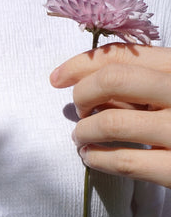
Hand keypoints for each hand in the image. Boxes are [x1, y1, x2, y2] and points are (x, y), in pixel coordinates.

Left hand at [50, 44, 170, 187]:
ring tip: (80, 138)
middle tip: (78, 111)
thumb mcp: (169, 91)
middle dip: (81, 94)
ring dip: (82, 132)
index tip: (57, 78)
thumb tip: (86, 84)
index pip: (122, 55)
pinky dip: (95, 159)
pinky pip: (123, 161)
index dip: (80, 64)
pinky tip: (90, 157)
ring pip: (111, 123)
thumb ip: (140, 85)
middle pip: (112, 80)